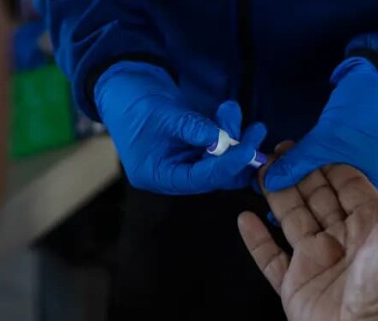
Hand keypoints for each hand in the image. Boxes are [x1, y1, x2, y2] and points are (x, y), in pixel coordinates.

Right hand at [95, 61, 266, 194]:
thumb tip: (221, 138)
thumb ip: (191, 127)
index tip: (248, 149)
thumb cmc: (131, 100)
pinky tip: (227, 111)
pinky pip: (216, 147)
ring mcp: (182, 162)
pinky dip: (225, 130)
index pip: (199, 179)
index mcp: (157, 175)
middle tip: (256, 130)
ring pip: (218, 159)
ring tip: (231, 110)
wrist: (121, 83)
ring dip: (232, 136)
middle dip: (236, 152)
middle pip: (214, 174)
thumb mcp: (161, 113)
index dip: (226, 165)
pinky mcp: (191, 148)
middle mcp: (172, 175)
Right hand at [239, 129, 377, 320]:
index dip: (330, 162)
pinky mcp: (294, 287)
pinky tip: (245, 218)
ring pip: (291, 220)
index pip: (348, 184)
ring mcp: (316, 263)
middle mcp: (343, 239)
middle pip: (316, 197)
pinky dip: (257, 239)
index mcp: (372, 224)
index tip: (311, 139)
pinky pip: (271, 258)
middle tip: (278, 148)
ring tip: (258, 168)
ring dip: (277, 195)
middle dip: (299, 172)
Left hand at [263, 57, 377, 195]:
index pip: (330, 213)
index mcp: (371, 196)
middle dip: (294, 185)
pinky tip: (284, 158)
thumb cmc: (365, 111)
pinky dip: (305, 163)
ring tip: (272, 161)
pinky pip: (322, 169)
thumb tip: (269, 181)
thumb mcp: (327, 140)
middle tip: (267, 173)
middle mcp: (366, 192)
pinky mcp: (347, 162)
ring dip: (295, 171)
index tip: (272, 190)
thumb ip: (298, 163)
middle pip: (323, 200)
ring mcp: (357, 177)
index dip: (298, 206)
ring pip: (319, 184)